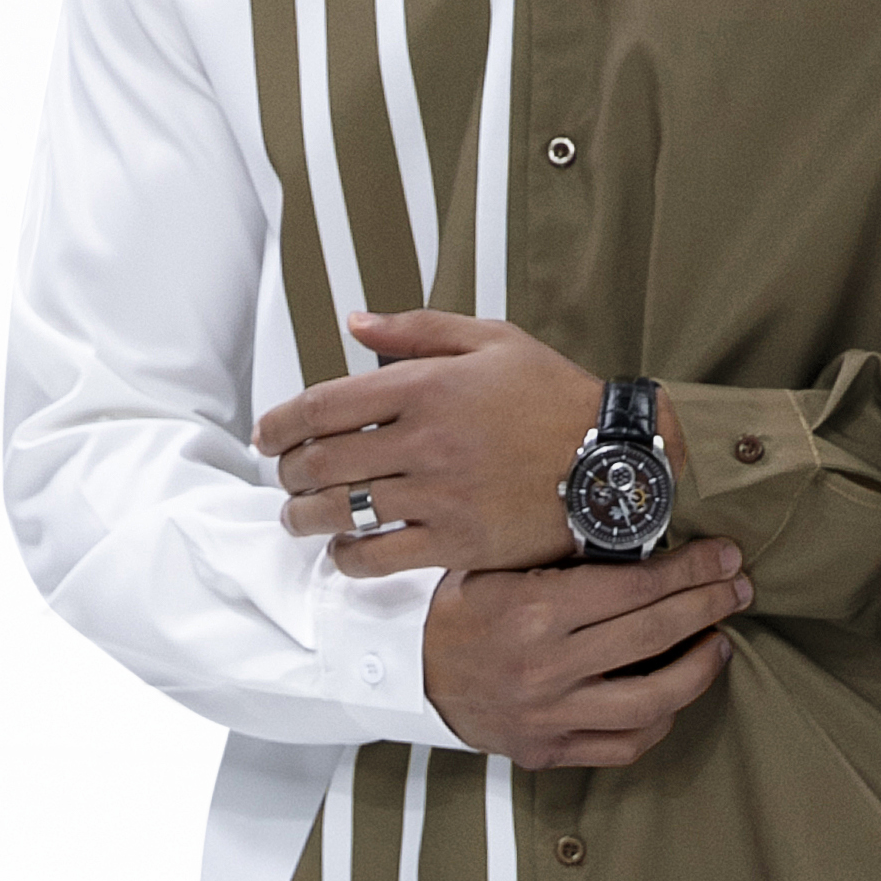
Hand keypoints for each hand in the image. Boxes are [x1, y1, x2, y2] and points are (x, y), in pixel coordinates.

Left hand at [257, 311, 602, 575]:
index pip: (324, 405)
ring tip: (299, 519)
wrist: (613, 460)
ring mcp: (440, 494)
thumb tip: (354, 322)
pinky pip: (380, 556)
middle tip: (284, 479)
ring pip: (342, 511)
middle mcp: (425, 440)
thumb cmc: (554, 398)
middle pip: (322, 462)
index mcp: (426, 385)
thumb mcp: (492, 341)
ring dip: (305, 518)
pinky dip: (349, 559)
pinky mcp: (457, 541)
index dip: (280, 423)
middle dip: (287, 474)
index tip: (266, 436)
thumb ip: (416, 329)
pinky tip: (345, 553)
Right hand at [422, 548, 752, 768]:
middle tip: (738, 590)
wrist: (402, 672)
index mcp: (535, 611)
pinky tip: (675, 696)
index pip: (637, 587)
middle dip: (709, 606)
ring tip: (717, 644)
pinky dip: (659, 722)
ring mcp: (549, 715)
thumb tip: (648, 541)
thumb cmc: (456, 609)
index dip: (693, 569)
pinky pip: (623, 745)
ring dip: (698, 669)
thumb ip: (567, 561)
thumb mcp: (500, 565)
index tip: (725, 558)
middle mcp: (547, 667)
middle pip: (654, 634)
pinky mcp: (546, 750)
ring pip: (652, 700)